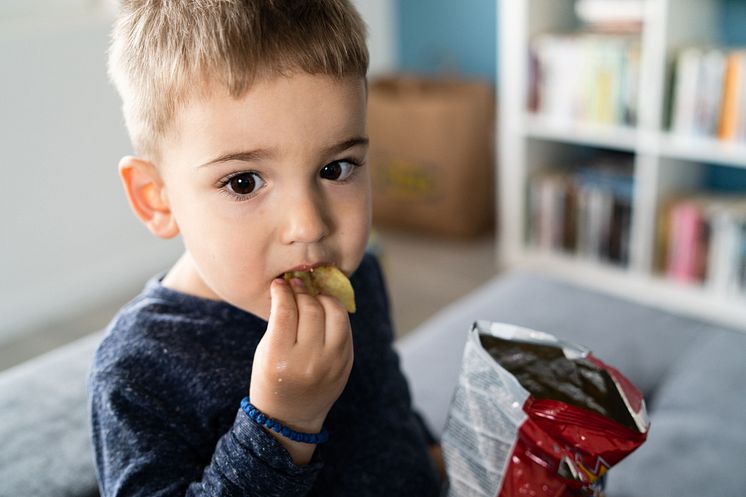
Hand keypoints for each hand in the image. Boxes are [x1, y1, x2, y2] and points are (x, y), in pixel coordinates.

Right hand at [249, 277, 353, 463]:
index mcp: (280, 358)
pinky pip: (345, 328)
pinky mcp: (346, 364)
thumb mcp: (265, 351)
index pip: (286, 311)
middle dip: (303, 291)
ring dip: (324, 298)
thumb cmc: (270, 378)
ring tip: (314, 295)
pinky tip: (325, 310)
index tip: (281, 282)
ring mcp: (332, 363)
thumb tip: (293, 286)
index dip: (283, 291)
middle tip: (297, 283)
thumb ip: (280, 321)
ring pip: (336, 314)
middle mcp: (309, 361)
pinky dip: (336, 314)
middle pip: (312, 309)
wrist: (290, 417)